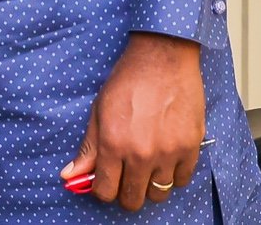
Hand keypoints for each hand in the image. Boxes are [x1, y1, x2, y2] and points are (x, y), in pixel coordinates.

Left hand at [61, 32, 204, 211]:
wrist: (162, 60)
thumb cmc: (127, 81)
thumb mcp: (98, 111)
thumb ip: (88, 148)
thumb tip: (70, 175)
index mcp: (113, 144)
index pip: (105, 191)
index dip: (102, 190)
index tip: (105, 181)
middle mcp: (141, 154)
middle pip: (133, 200)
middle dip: (125, 193)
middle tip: (125, 177)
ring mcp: (168, 154)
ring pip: (159, 194)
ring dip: (150, 185)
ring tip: (146, 166)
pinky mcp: (191, 149)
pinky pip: (182, 181)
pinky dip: (173, 175)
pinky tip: (165, 157)